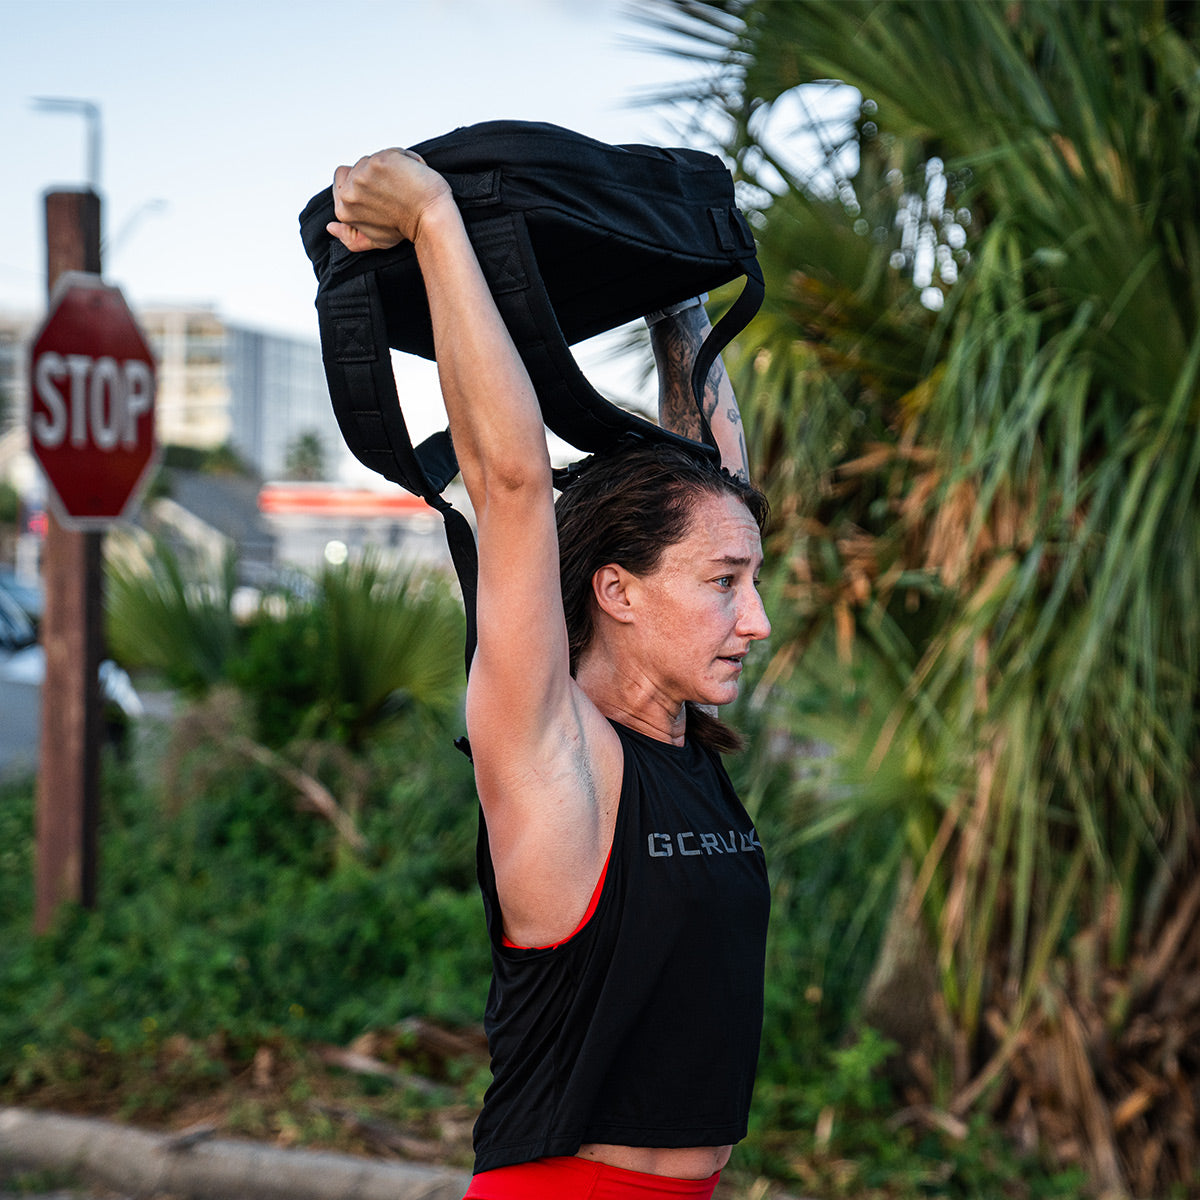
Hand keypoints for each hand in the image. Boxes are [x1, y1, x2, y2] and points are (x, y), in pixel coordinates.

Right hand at [327, 148, 452, 252]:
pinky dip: (405, 160)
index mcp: (343, 209)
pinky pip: (392, 152)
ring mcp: (362, 175)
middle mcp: (349, 192)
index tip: (380, 195)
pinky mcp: (379, 162)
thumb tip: (330, 227)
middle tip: (393, 192)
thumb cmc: (406, 228)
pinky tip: (411, 176)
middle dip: (374, 175)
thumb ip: (350, 237)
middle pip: (356, 167)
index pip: (341, 180)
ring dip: (390, 167)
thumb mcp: (375, 240)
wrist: (430, 220)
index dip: (362, 184)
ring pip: (373, 158)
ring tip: (403, 186)